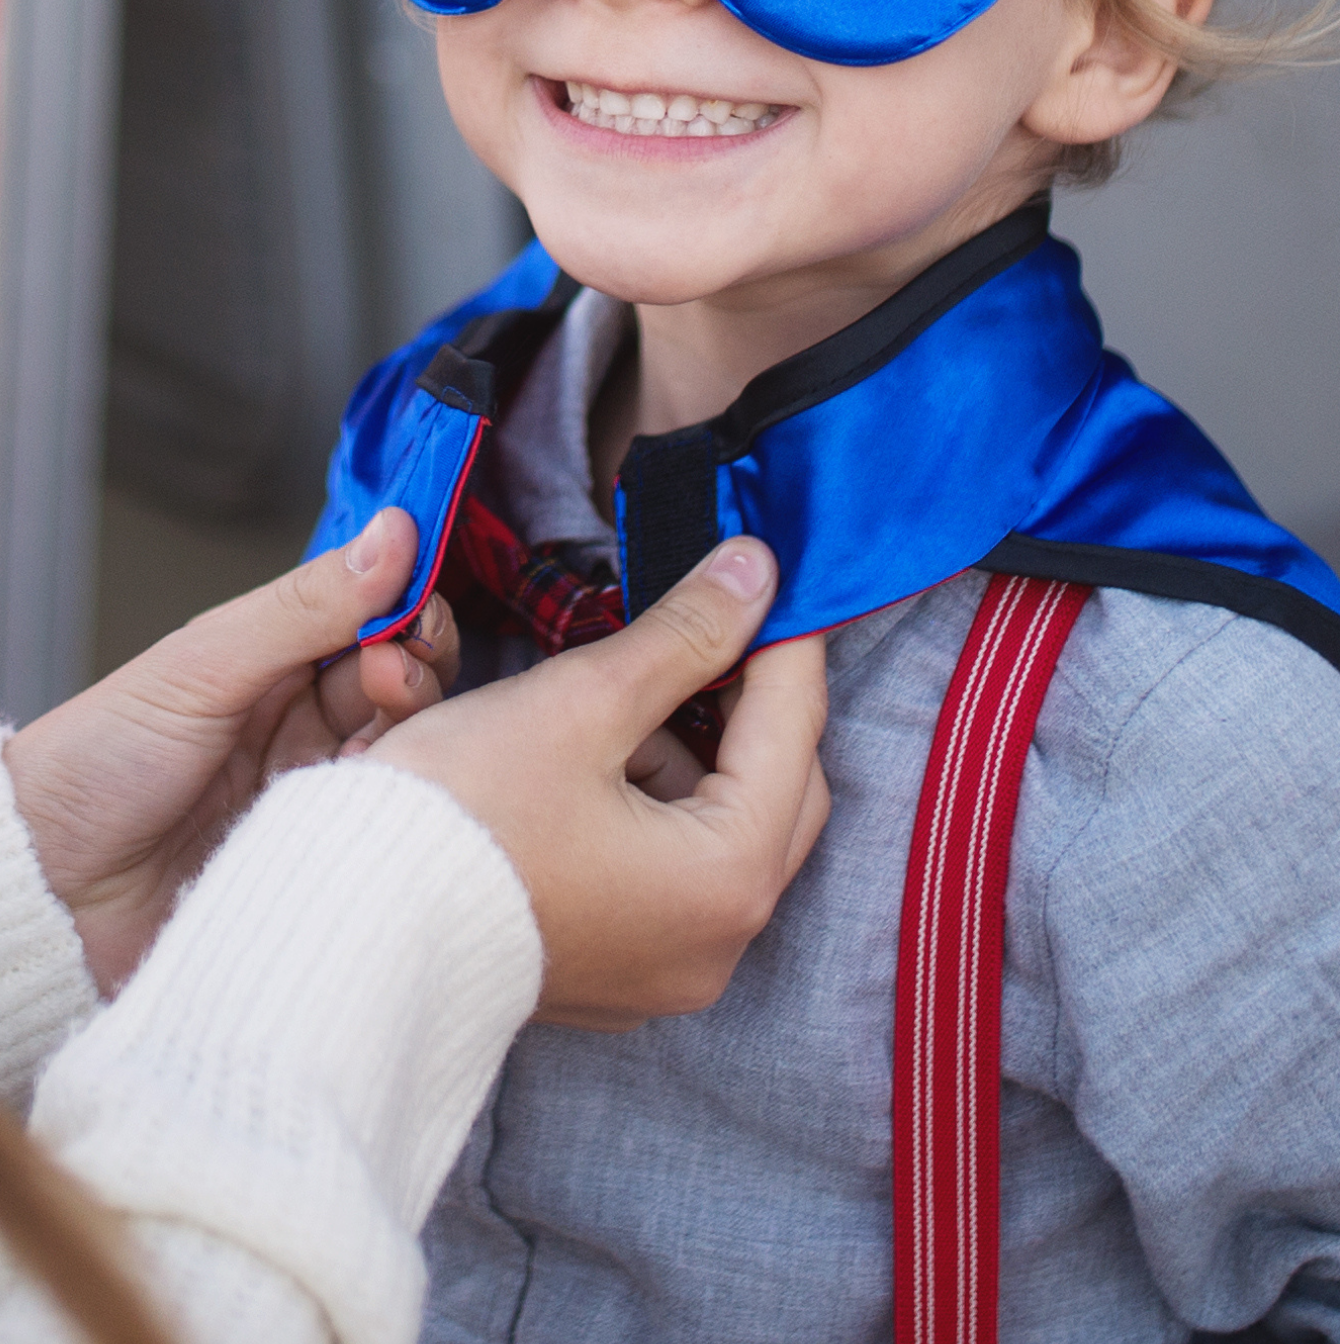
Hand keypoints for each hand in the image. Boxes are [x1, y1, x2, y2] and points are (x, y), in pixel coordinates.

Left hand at [5, 509, 457, 990]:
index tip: (420, 612)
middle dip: (416, 671)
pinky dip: (391, 808)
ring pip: (404, 750)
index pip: (378, 617)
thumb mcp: (207, 664)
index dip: (411, 609)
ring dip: (405, 740)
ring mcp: (316, 786)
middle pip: (405, 683)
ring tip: (367, 747)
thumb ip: (304, 605)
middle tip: (393, 675)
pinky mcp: (321, 853)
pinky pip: (385, 824)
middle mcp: (305, 719)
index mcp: (277, 659)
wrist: (50, 886)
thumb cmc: (103, 762)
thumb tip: (393, 534)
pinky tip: (368, 802)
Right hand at [372, 537, 829, 1028]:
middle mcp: (715, 947)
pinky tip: (601, 752)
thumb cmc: (458, 815)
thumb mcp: (583, 700)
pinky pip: (671, 873)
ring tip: (632, 685)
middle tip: (712, 620)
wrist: (340, 925)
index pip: (793, 727)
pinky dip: (655, 804)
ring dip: (694, 751)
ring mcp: (664, 973)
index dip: (782, 636)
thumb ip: (684, 633)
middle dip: (747, 700)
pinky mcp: (614, 975)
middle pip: (777, 790)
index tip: (767, 573)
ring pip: (722, 831)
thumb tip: (755, 570)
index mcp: (726, 880)